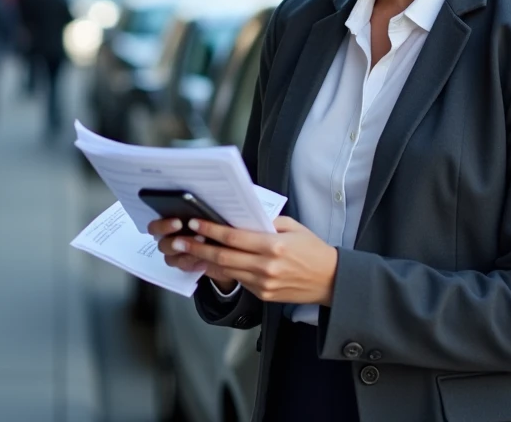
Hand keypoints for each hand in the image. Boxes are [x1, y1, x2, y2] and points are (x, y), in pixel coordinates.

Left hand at [159, 216, 339, 304]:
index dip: (211, 230)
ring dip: (204, 261)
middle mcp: (266, 266)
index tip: (194, 224)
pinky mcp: (263, 295)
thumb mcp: (293, 228)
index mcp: (273, 246)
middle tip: (179, 240)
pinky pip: (238, 281)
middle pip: (223, 257)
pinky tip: (209, 264)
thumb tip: (241, 216)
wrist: (332, 281)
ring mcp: (263, 283)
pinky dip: (222, 272)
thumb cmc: (314, 250)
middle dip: (198, 247)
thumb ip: (267, 222)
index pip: (234, 237)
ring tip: (187, 251)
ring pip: (226, 272)